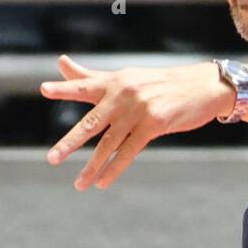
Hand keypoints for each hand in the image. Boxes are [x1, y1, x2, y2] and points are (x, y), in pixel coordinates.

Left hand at [40, 54, 236, 189]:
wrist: (202, 86)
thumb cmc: (162, 84)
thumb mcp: (127, 77)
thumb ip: (92, 77)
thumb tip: (61, 63)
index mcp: (115, 81)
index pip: (85, 85)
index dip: (65, 88)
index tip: (45, 90)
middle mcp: (124, 94)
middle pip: (92, 122)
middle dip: (71, 142)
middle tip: (52, 158)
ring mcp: (139, 110)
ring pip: (109, 143)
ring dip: (93, 167)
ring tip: (79, 184)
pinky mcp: (154, 124)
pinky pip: (129, 152)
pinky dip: (114, 169)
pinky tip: (102, 182)